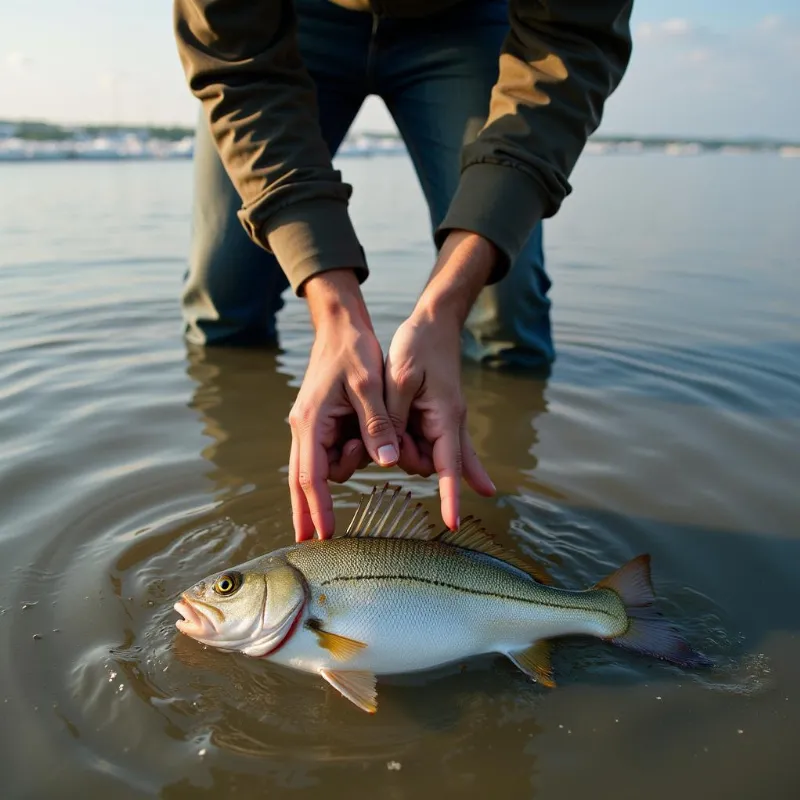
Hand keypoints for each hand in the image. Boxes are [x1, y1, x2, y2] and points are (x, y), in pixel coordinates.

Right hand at [289, 270, 398, 540]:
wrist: (340, 327)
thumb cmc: (353, 351)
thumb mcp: (370, 385)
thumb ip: (377, 424)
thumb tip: (387, 461)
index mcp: (312, 421)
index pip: (312, 475)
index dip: (318, 507)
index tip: (324, 534)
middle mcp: (305, 427)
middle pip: (301, 479)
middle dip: (305, 510)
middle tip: (310, 542)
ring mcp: (311, 425)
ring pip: (315, 468)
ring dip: (330, 481)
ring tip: (348, 478)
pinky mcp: (321, 422)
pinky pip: (326, 453)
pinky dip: (337, 465)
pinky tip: (352, 462)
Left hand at [385, 231, 498, 529]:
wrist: (435, 322)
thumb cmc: (418, 345)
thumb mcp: (398, 378)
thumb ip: (392, 418)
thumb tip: (387, 455)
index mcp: (444, 416)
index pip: (449, 466)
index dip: (450, 495)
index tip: (453, 523)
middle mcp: (450, 424)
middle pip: (428, 463)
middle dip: (406, 455)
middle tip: (386, 427)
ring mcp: (445, 421)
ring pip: (426, 454)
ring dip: (406, 446)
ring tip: (393, 413)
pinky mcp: (438, 416)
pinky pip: (441, 446)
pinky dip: (454, 465)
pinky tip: (482, 487)